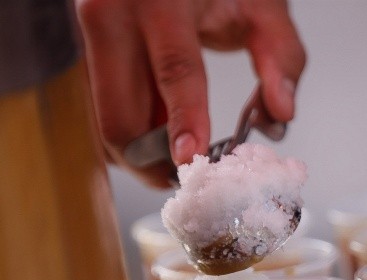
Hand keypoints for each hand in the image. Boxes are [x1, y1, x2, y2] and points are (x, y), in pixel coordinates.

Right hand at [74, 0, 306, 187]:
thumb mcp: (260, 5)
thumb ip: (281, 56)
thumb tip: (281, 112)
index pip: (175, 70)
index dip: (184, 121)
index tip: (190, 159)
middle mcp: (113, 15)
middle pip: (122, 116)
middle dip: (154, 161)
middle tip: (188, 175)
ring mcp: (91, 37)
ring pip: (107, 122)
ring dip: (143, 150)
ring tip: (180, 145)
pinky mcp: (84, 54)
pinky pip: (103, 112)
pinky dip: (134, 129)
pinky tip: (160, 121)